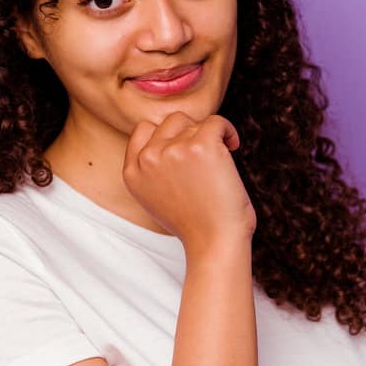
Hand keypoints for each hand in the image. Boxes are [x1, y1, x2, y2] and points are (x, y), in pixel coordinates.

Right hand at [122, 112, 255, 255]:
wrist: (214, 243)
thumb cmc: (194, 224)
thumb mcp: (155, 197)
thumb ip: (153, 168)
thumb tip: (170, 137)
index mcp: (132, 172)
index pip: (143, 129)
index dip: (167, 135)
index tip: (185, 149)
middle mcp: (148, 159)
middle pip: (171, 121)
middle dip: (190, 133)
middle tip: (206, 157)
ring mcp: (173, 150)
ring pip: (194, 123)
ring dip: (209, 137)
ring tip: (219, 161)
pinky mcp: (201, 145)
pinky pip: (216, 121)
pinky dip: (228, 130)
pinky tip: (233, 146)